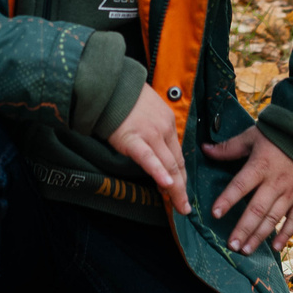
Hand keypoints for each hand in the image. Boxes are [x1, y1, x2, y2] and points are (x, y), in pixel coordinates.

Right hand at [107, 90, 188, 213]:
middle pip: (177, 163)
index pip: (178, 154)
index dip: (181, 175)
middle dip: (182, 187)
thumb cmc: (124, 96)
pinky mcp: (133, 139)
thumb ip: (155, 126)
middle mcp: (164, 129)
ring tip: (180, 206)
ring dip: (176, 188)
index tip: (181, 189)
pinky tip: (166, 185)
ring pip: (168, 165)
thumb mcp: (149, 108)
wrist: (108, 85)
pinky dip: (159, 172)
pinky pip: (148, 159)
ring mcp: (150, 134)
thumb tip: (155, 146)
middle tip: (185, 207)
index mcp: (168, 122)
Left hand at [206, 126, 292, 254]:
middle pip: (257, 209)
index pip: (240, 185)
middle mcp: (276, 182)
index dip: (227, 200)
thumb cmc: (281, 135)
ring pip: (273, 218)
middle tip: (231, 246)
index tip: (215, 214)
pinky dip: (285, 234)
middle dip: (243, 229)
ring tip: (245, 250)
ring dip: (259, 236)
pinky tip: (275, 247)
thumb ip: (230, 147)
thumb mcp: (253, 136)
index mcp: (261, 166)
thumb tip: (204, 148)